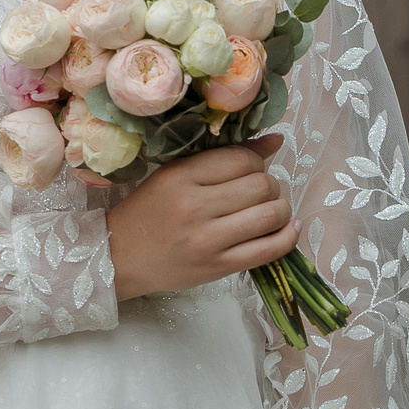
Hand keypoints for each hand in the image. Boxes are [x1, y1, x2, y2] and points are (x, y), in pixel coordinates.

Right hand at [104, 136, 296, 299]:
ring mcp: (207, 240)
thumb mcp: (174, 176)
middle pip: (261, 185)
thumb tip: (275, 141)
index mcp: (180, 177)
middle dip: (271, 185)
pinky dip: (287, 237)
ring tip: (270, 210)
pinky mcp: (217, 267)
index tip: (249, 170)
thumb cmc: (148, 212)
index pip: (241, 159)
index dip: (256, 161)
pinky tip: (288, 229)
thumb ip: (222, 158)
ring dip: (281, 209)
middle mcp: (194, 207)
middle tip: (261, 192)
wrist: (121, 257)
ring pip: (270, 215)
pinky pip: (269, 250)